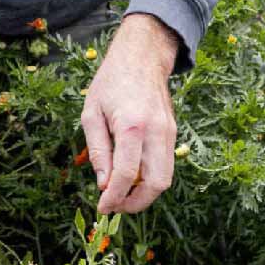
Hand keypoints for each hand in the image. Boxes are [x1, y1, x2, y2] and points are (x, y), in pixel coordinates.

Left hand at [81, 13, 180, 213]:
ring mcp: (169, 132)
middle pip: (156, 184)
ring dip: (145, 194)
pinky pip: (166, 165)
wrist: (142, 57)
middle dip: (135, 204)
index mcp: (132, 125)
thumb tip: (103, 184)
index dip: (114, 197)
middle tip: (115, 206)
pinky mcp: (173, 132)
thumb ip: (98, 151)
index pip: (127, 174)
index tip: (102, 207)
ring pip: (165, 179)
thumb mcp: (91, 114)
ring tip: (122, 194)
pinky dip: (150, 179)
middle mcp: (156, 131)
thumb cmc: (111, 82)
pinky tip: (132, 177)